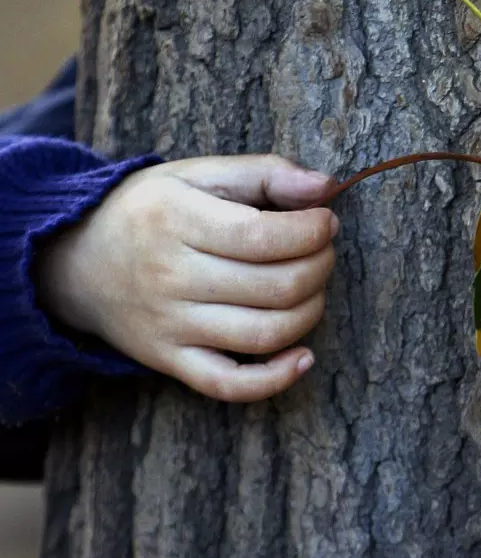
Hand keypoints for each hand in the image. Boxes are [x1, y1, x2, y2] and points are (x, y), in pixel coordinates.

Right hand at [35, 155, 338, 401]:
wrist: (76, 263)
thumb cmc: (151, 211)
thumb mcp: (197, 174)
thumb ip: (265, 173)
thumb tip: (327, 186)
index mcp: (177, 220)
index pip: (263, 236)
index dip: (312, 231)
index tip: (326, 222)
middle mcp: (171, 276)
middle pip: (275, 286)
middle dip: (320, 266)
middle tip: (324, 251)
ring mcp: (170, 325)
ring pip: (264, 333)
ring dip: (310, 311)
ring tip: (313, 288)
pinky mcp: (169, 361)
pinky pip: (228, 384)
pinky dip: (276, 379)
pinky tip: (304, 357)